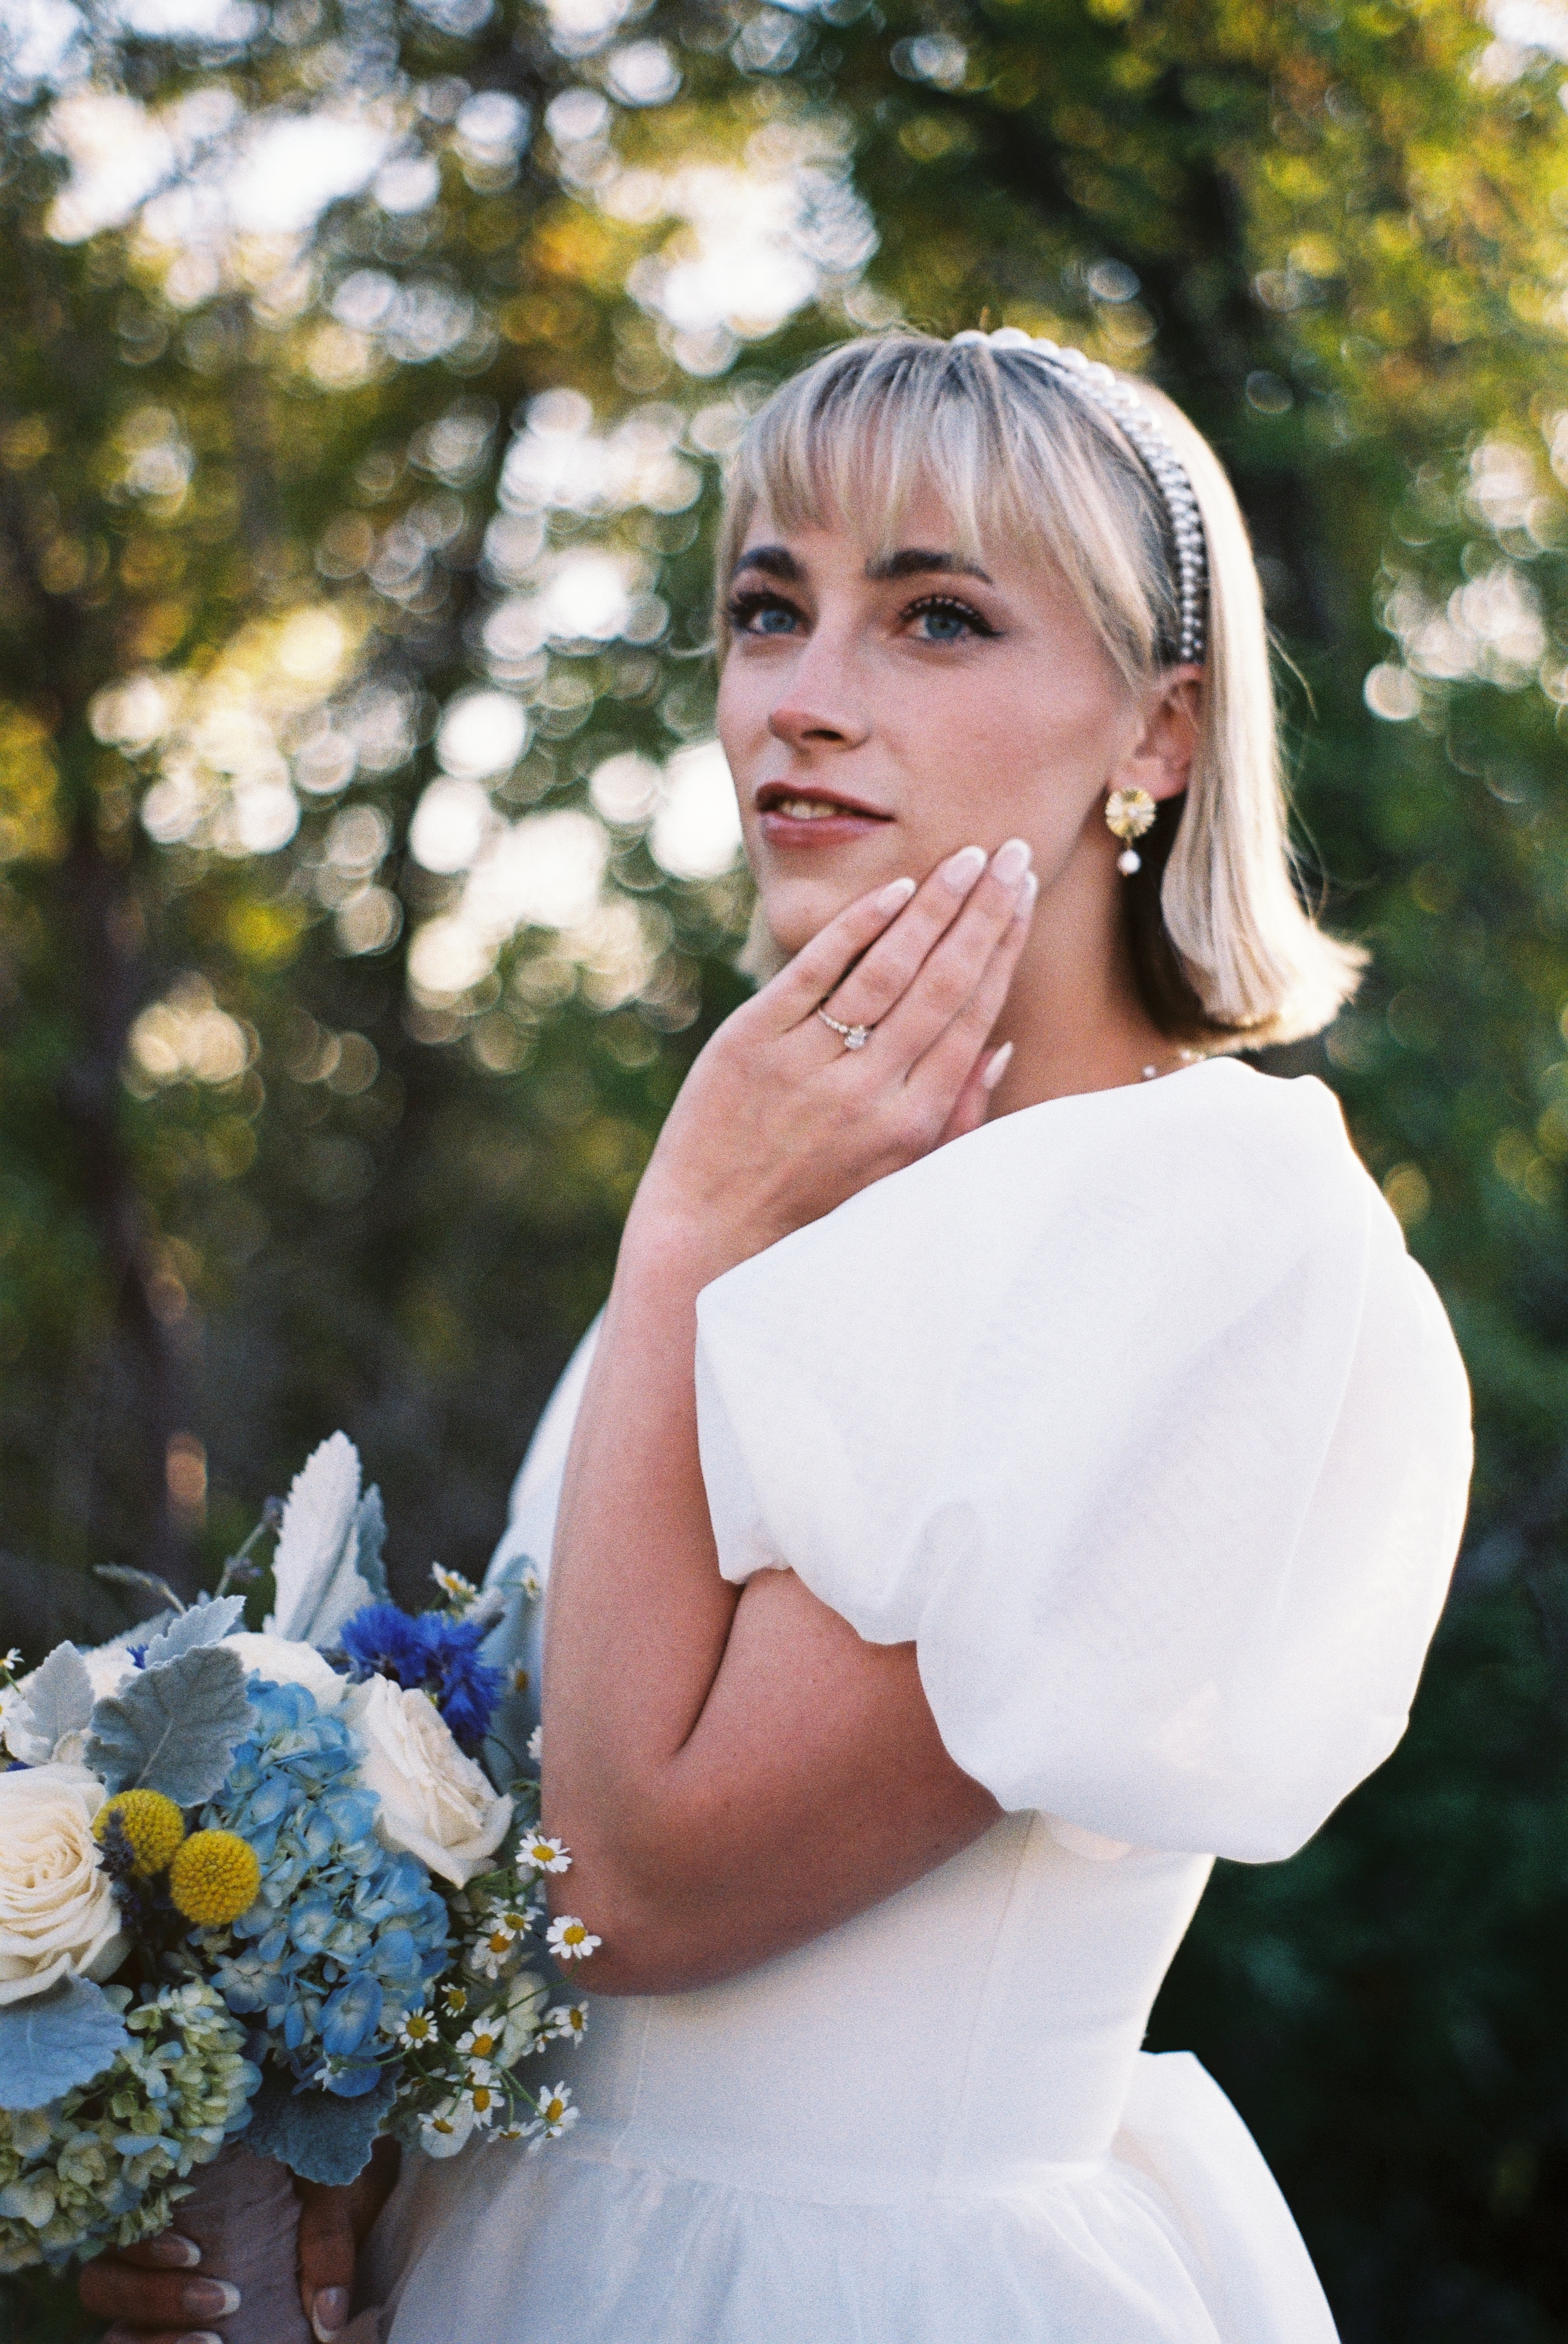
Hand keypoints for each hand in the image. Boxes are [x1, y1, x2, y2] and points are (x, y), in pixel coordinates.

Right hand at [81, 2138, 399, 2343]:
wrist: (340, 2199)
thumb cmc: (318, 2187)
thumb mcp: (327, 2195)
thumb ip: (325, 2238)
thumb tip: (327, 2317)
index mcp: (166, 2196)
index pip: (117, 2223)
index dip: (142, 2245)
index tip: (195, 2252)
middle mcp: (142, 2250)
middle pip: (101, 2284)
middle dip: (153, 2298)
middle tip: (223, 2300)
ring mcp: (150, 2295)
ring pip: (113, 2331)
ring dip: (155, 2340)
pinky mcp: (170, 2325)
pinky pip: (138, 2342)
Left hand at [629, 837, 1034, 1275]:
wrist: (711, 1229)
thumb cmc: (814, 1204)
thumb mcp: (901, 1176)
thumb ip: (956, 1115)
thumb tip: (1003, 1047)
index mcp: (912, 1122)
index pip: (973, 1016)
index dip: (1004, 950)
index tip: (1025, 895)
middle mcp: (868, 1090)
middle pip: (942, 983)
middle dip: (985, 912)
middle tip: (1014, 852)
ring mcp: (808, 1062)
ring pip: (887, 969)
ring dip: (935, 906)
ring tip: (968, 858)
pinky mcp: (752, 1040)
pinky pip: (815, 970)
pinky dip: (859, 926)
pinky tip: (897, 887)